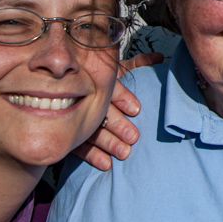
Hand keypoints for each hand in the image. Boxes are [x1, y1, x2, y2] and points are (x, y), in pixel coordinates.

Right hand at [73, 52, 162, 169]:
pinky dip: (93, 155)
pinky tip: (106, 164)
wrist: (62, 87)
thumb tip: (160, 57)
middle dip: (118, 124)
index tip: (136, 109)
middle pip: (101, 111)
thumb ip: (138, 64)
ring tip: (124, 153)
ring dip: (108, 142)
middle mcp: (83, 96)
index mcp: (97, 79)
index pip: (110, 87)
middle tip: (133, 137)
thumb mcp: (117, 69)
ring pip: (91, 130)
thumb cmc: (100, 79)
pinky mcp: (67, 132)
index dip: (122, 97)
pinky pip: (78, 146)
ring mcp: (72, 115)